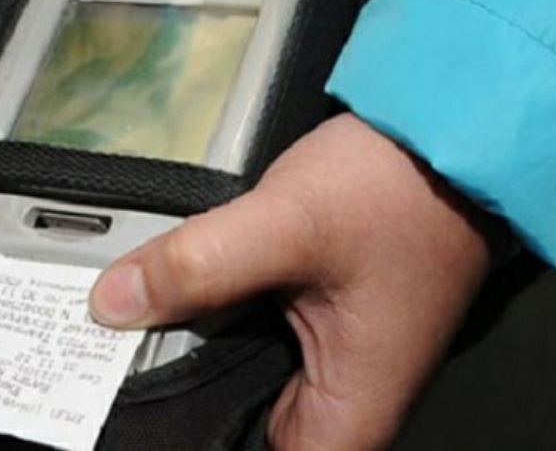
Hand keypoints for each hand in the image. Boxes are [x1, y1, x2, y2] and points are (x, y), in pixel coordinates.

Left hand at [90, 114, 493, 448]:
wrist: (444, 136)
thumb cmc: (397, 193)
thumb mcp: (286, 225)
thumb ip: (199, 266)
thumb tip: (110, 304)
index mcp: (349, 416)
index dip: (194, 442)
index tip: (127, 408)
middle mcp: (342, 403)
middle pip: (239, 428)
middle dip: (180, 391)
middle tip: (110, 355)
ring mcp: (327, 362)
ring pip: (236, 380)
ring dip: (188, 351)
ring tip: (128, 323)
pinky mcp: (314, 324)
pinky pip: (246, 340)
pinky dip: (209, 319)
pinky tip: (167, 296)